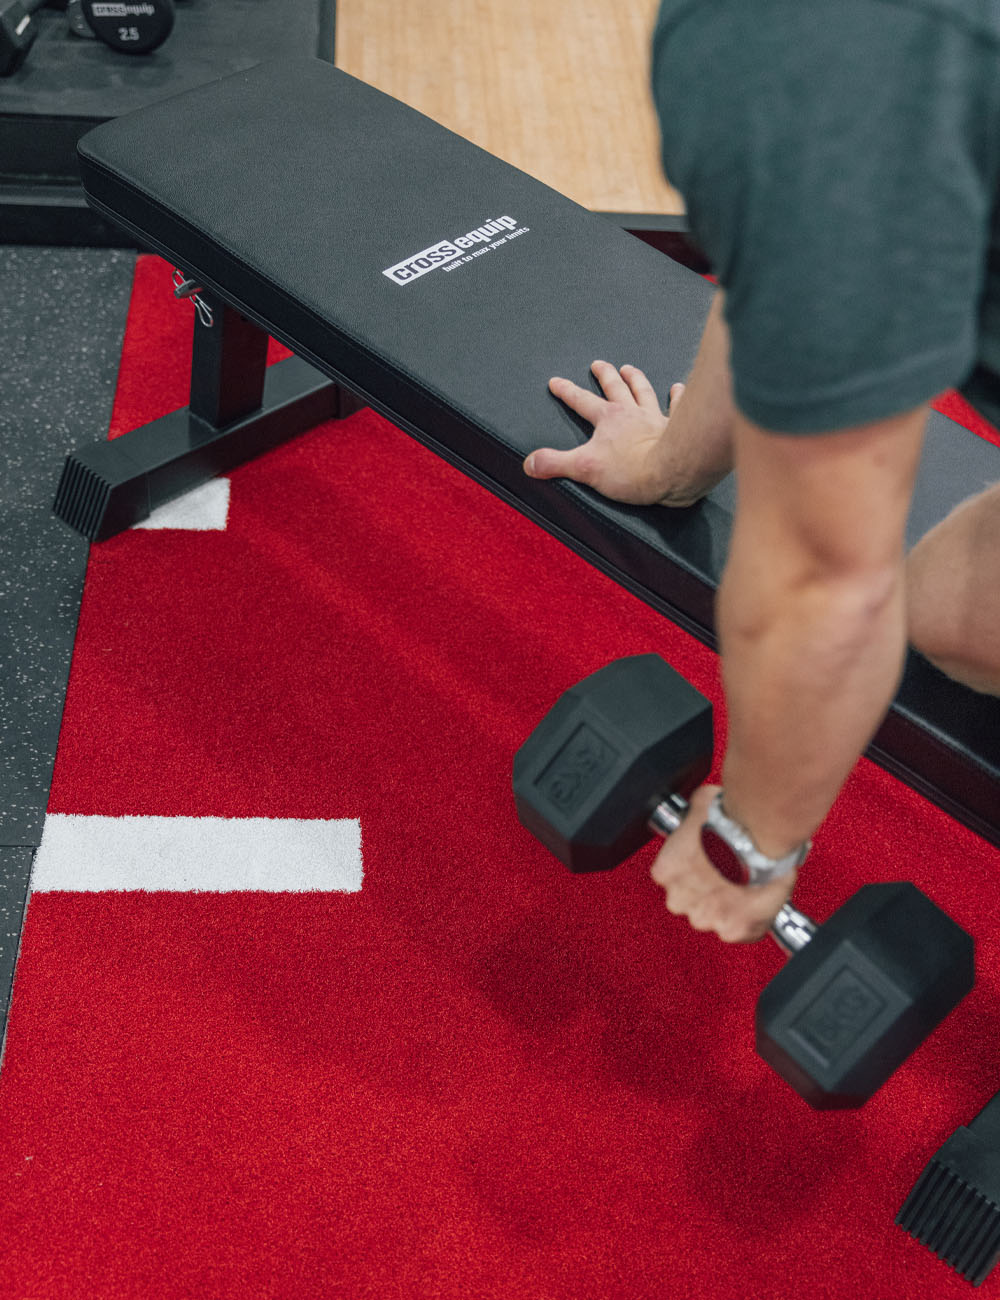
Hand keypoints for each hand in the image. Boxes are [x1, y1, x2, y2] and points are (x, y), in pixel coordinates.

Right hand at [524, 360, 686, 505]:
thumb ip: (555, 463)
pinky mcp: (674, 428)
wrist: (672, 471)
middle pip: (615, 388)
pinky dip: (676, 397)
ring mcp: (654, 418)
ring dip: (635, 379)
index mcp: (608, 419)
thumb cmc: (632, 470)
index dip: (567, 391)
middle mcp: (631, 412)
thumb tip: (531, 463)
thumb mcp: (584, 468)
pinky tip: (676, 388)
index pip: (581, 401)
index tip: (556, 381)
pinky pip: (675, 407)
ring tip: (629, 369)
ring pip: (643, 391)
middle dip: (604, 375)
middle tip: (598, 364)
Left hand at [649, 786, 798, 943]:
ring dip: (729, 906)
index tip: (709, 862)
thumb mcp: (700, 805)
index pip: (673, 875)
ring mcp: (707, 918)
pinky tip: (757, 900)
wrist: (758, 835)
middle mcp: (680, 899)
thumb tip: (700, 805)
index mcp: (666, 872)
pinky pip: (741, 931)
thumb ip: (694, 816)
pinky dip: (750, 920)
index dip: (694, 868)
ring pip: (716, 917)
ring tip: (746, 885)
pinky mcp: (735, 931)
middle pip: (691, 900)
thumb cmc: (730, 820)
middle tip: (730, 872)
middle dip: (709, 889)